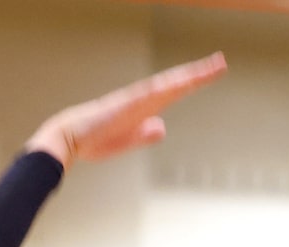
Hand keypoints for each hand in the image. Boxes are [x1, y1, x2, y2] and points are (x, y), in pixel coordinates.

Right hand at [25, 56, 226, 168]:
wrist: (67, 140)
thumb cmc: (92, 142)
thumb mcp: (125, 142)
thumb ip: (144, 135)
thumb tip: (162, 127)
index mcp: (142, 108)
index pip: (173, 91)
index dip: (193, 82)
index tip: (211, 73)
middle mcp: (141, 99)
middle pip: (175, 83)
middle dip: (199, 73)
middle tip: (221, 62)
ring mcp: (134, 100)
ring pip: (169, 84)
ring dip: (191, 75)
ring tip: (214, 66)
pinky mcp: (125, 105)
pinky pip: (152, 92)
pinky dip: (170, 85)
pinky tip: (185, 80)